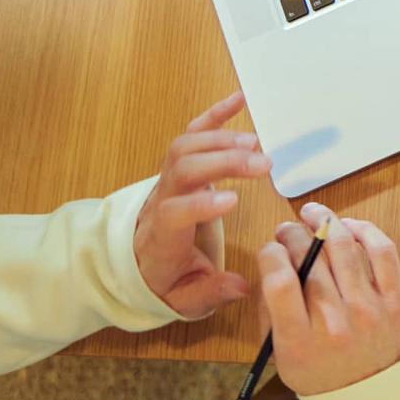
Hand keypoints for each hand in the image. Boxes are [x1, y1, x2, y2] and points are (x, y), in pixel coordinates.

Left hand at [133, 92, 267, 317]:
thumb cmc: (164, 278)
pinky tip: (239, 100)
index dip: (200, 203)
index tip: (235, 201)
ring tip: (256, 146)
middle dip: (223, 162)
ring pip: (185, 148)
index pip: (175, 211)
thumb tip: (242, 285)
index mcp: (163, 235)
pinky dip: (215, 114)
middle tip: (264, 164)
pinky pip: (191, 133)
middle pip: (184, 170)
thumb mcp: (184, 299)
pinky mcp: (179, 166)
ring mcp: (168, 179)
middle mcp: (161, 199)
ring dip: (221, 140)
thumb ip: (210, 293)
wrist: (135, 258)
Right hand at [259, 204, 399, 395]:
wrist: (371, 394)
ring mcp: (369, 309)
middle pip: (310, 258)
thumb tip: (272, 260)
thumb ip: (269, 309)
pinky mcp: (396, 299)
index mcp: (299, 339)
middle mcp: (335, 322)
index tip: (269, 248)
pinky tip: (348, 226)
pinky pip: (382, 250)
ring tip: (313, 215)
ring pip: (344, 246)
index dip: (270, 253)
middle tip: (287, 229)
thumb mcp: (279, 352)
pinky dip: (364, 230)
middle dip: (292, 233)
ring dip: (325, 221)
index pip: (280, 280)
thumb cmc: (318, 371)